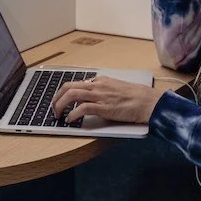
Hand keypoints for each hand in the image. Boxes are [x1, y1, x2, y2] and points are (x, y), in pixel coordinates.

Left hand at [51, 76, 166, 124]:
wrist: (147, 101)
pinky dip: (73, 114)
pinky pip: (82, 108)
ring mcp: (99, 95)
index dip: (63, 93)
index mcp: (99, 80)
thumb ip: (101, 90)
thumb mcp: (114, 88)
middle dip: (56, 98)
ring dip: (60, 105)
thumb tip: (88, 97)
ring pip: (72, 94)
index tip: (58, 101)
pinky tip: (70, 120)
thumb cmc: (134, 97)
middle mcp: (97, 85)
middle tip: (53, 108)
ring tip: (58, 115)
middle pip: (68, 86)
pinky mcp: (103, 107)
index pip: (75, 83)